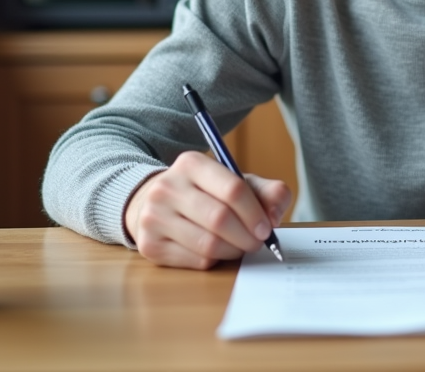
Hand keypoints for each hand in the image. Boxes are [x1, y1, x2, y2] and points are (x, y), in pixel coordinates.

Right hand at [123, 151, 292, 268]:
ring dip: (233, 251)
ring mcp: (153, 217)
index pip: (233, 189)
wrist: (157, 203)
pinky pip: (195, 261)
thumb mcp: (236, 182)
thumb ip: (267, 192)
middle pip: (220, 219)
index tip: (267, 228)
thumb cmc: (206, 193)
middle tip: (257, 243)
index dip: (255, 213)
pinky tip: (215, 251)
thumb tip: (274, 216)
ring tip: (238, 246)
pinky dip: (214, 260)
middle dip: (247, 236)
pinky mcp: (149, 245)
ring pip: (208, 244)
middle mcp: (167, 187)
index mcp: (191, 164)